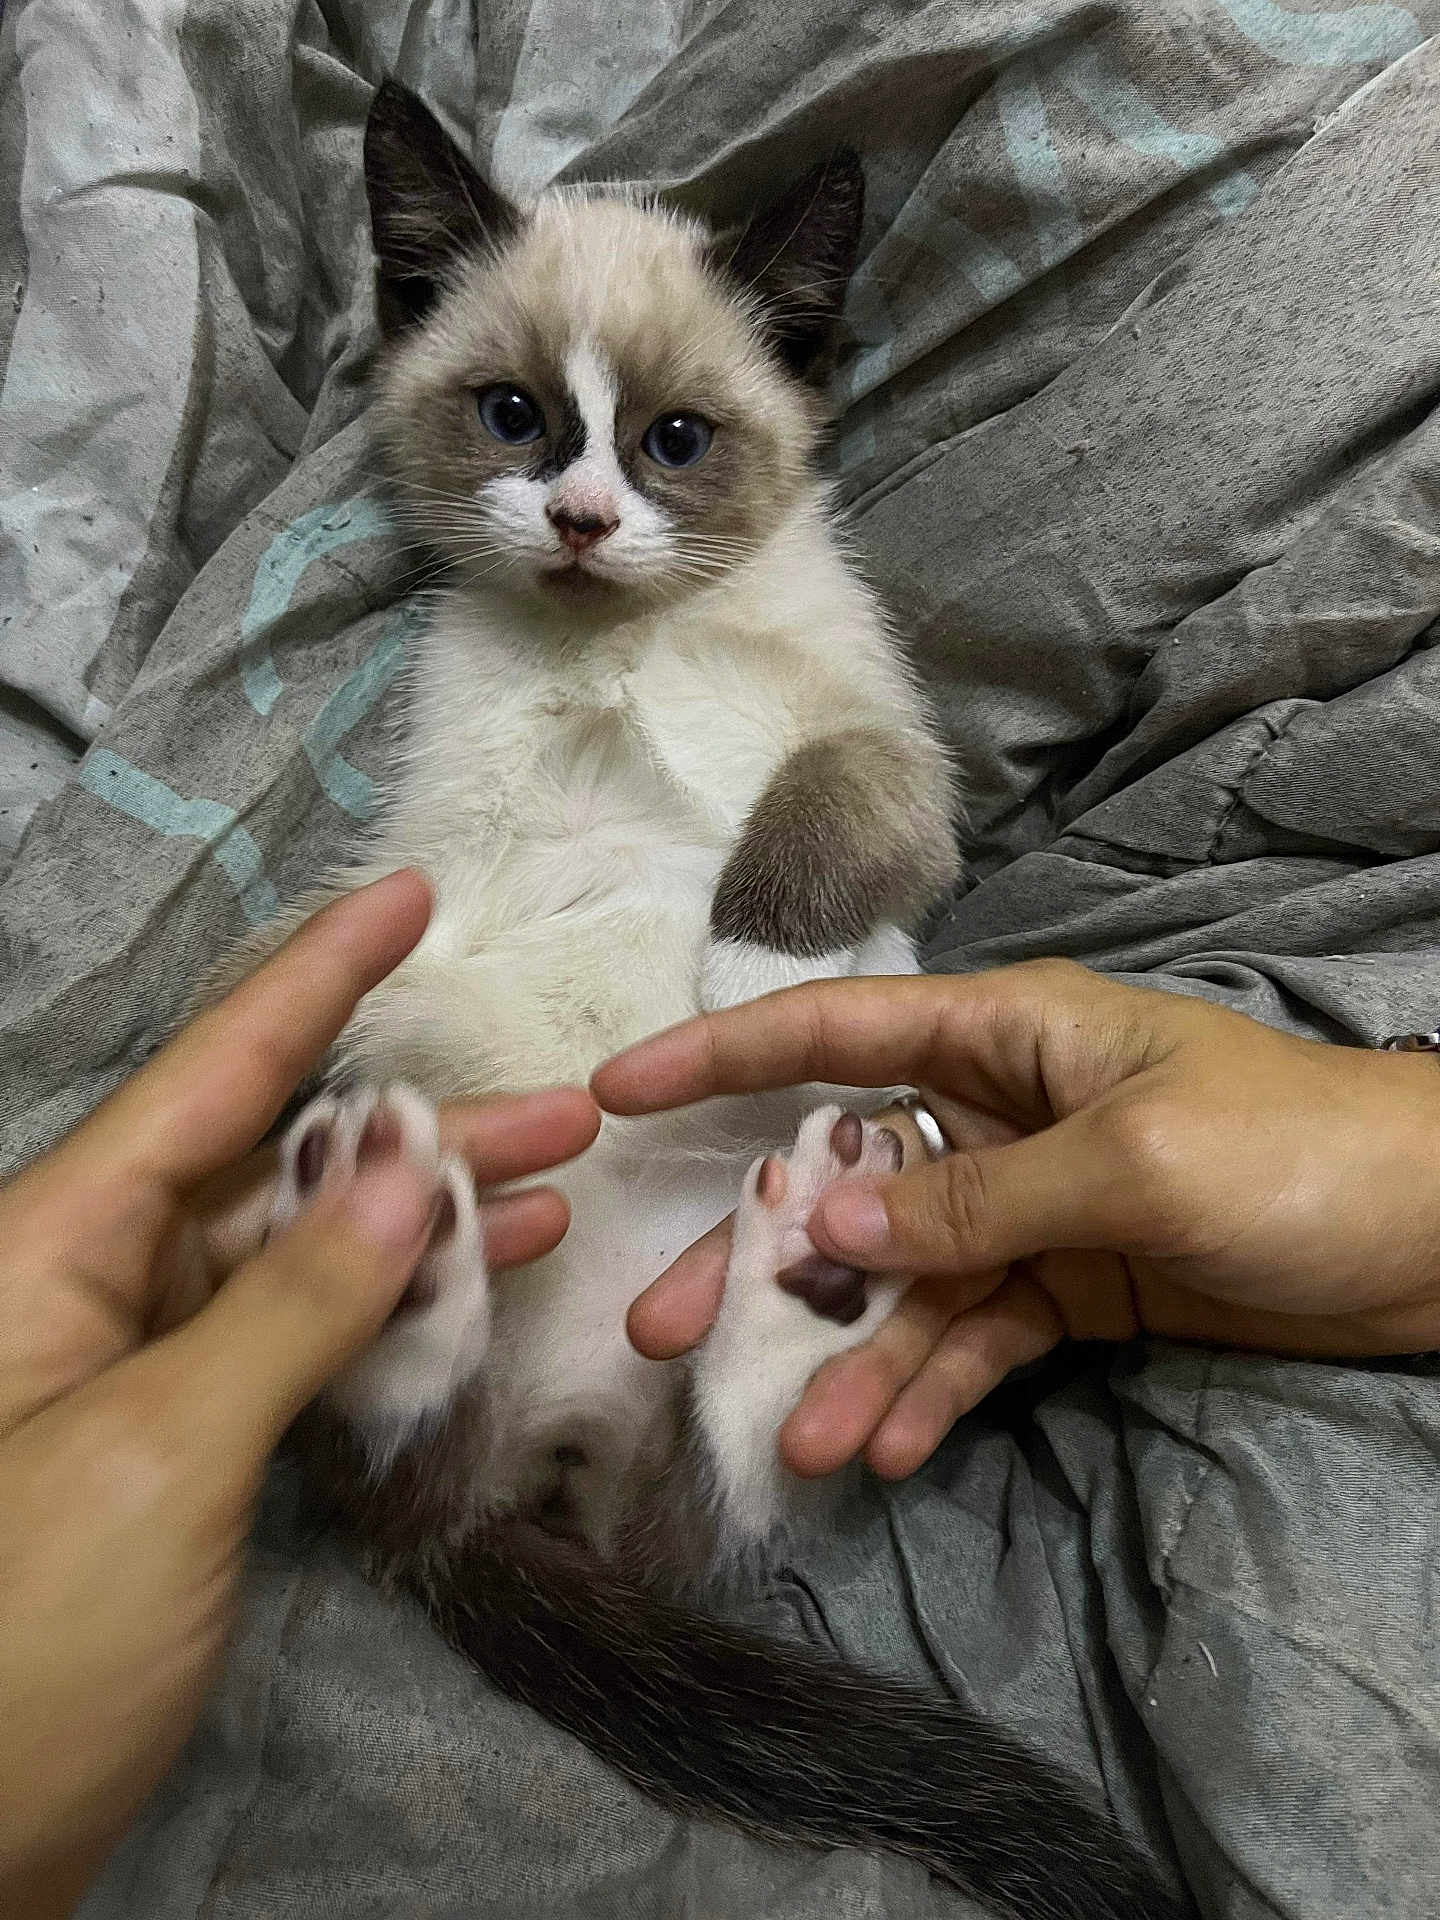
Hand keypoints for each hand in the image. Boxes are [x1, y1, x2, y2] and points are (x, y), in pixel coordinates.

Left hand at [0, 870, 598, 1918]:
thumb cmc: (23, 1640)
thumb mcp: (164, 1450)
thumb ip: (293, 1299)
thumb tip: (408, 1166)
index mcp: (53, 1245)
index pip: (211, 1076)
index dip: (315, 978)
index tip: (408, 896)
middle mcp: (90, 1281)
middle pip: (271, 1161)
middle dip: (415, 1129)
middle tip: (563, 1103)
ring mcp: (132, 1365)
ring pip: (294, 1251)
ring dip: (422, 1222)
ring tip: (559, 1181)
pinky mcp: (172, 1442)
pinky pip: (289, 1338)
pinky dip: (384, 1312)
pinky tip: (477, 1288)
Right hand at [592, 959, 1439, 1481]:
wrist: (1437, 1240)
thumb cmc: (1292, 1154)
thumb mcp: (1127, 1164)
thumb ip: (974, 1195)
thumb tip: (827, 1215)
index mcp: (1006, 1037)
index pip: (835, 1032)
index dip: (718, 1053)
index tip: (614, 1090)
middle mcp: (997, 1114)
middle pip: (845, 1177)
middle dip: (757, 1256)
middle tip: (661, 1331)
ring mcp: (1027, 1208)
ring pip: (903, 1281)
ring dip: (848, 1358)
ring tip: (798, 1442)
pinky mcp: (1066, 1287)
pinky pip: (973, 1338)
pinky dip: (932, 1390)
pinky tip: (890, 1448)